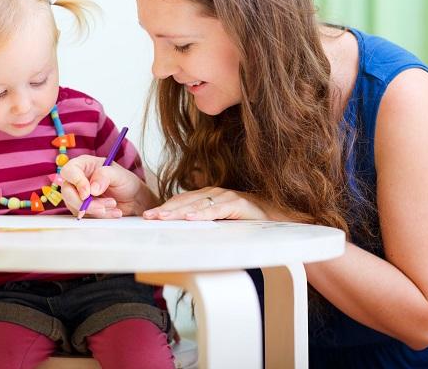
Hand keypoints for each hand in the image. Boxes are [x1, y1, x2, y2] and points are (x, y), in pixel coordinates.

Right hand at [60, 155, 151, 217]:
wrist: (134, 199)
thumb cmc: (125, 181)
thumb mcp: (118, 175)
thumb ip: (105, 176)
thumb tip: (92, 189)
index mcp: (84, 165)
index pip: (69, 171)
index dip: (76, 182)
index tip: (88, 193)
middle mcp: (78, 180)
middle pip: (67, 192)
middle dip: (84, 203)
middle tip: (102, 206)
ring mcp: (79, 196)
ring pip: (75, 206)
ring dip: (95, 210)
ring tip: (113, 205)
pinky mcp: (84, 209)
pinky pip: (86, 216)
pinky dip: (100, 216)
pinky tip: (114, 212)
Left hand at [143, 187, 271, 220]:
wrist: (280, 218)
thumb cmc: (250, 222)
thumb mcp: (223, 223)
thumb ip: (206, 224)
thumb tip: (184, 233)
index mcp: (209, 196)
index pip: (182, 201)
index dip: (165, 208)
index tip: (148, 216)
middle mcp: (215, 193)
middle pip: (185, 202)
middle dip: (165, 210)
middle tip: (148, 217)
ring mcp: (227, 197)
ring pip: (197, 205)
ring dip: (178, 212)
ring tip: (161, 218)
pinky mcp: (238, 204)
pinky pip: (217, 210)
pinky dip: (203, 214)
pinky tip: (190, 219)